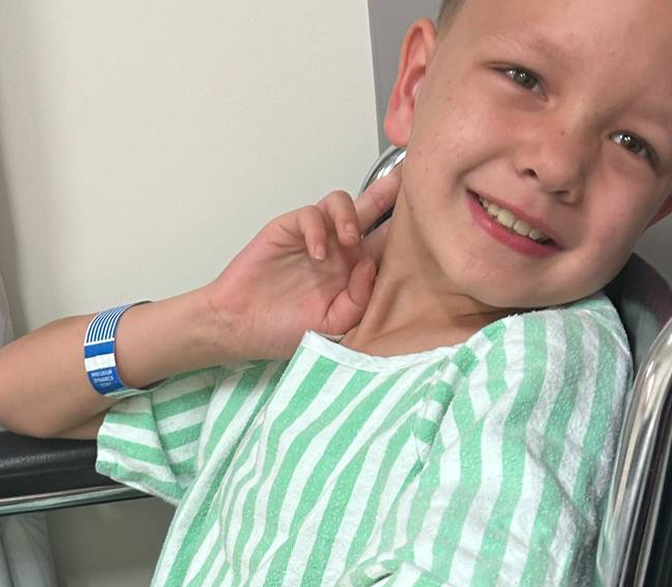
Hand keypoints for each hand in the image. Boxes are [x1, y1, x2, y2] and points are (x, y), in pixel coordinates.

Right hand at [204, 166, 400, 360]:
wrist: (239, 326)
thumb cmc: (283, 330)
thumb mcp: (334, 327)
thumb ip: (359, 299)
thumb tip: (371, 264)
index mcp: (355, 273)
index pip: (389, 244)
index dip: (408, 230)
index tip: (431, 218)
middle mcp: (340, 250)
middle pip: (373, 210)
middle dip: (393, 190)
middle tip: (412, 172)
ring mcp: (315, 238)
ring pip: (343, 203)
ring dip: (351, 215)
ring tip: (350, 239)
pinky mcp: (289, 230)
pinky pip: (311, 214)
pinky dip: (317, 228)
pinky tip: (316, 253)